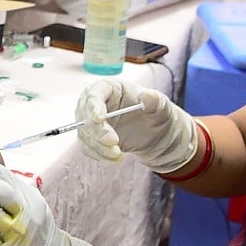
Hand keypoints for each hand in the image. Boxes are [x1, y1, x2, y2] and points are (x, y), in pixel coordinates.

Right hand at [75, 79, 196, 173]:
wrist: (154, 132)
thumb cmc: (155, 112)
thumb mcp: (160, 105)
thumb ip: (154, 99)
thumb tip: (146, 95)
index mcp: (108, 88)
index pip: (94, 93)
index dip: (93, 105)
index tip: (99, 119)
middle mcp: (95, 103)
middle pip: (84, 115)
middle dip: (96, 131)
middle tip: (113, 141)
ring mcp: (91, 121)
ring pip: (85, 134)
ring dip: (99, 146)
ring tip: (118, 154)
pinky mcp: (93, 138)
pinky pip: (88, 148)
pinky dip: (100, 155)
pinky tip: (116, 158)